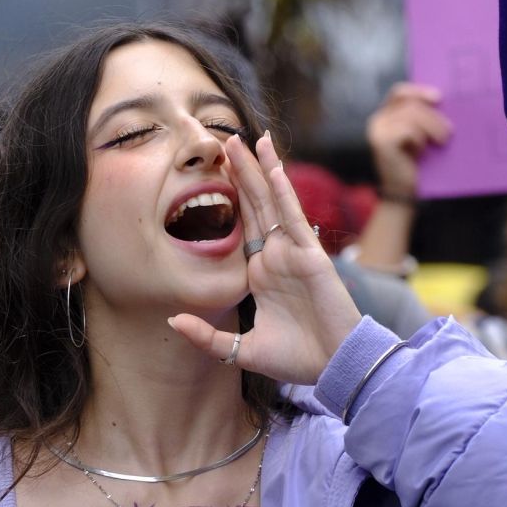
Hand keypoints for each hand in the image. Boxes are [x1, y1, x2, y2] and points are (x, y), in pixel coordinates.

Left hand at [169, 135, 362, 386]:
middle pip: (256, 205)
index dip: (230, 198)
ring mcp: (293, 253)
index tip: (216, 171)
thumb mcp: (242, 351)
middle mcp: (276, 257)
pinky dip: (283, 192)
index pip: (243, 226)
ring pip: (274, 202)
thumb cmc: (297, 360)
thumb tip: (171, 321)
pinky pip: (293, 218)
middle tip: (227, 139)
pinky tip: (273, 168)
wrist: (334, 367)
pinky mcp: (310, 255)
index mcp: (261, 274)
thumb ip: (207, 338)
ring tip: (249, 139)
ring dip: (261, 170)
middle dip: (242, 172)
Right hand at [365, 82, 451, 203]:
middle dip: (433, 115)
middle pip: (410, 103)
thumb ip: (420, 118)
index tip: (439, 98)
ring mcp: (377, 130)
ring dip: (432, 126)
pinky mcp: (381, 142)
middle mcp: (377, 120)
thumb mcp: (418, 136)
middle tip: (449, 130)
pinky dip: (420, 138)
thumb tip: (440, 100)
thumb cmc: (413, 164)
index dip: (419, 91)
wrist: (403, 192)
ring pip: (411, 114)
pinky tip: (422, 150)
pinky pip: (408, 129)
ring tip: (442, 140)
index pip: (399, 92)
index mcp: (384, 116)